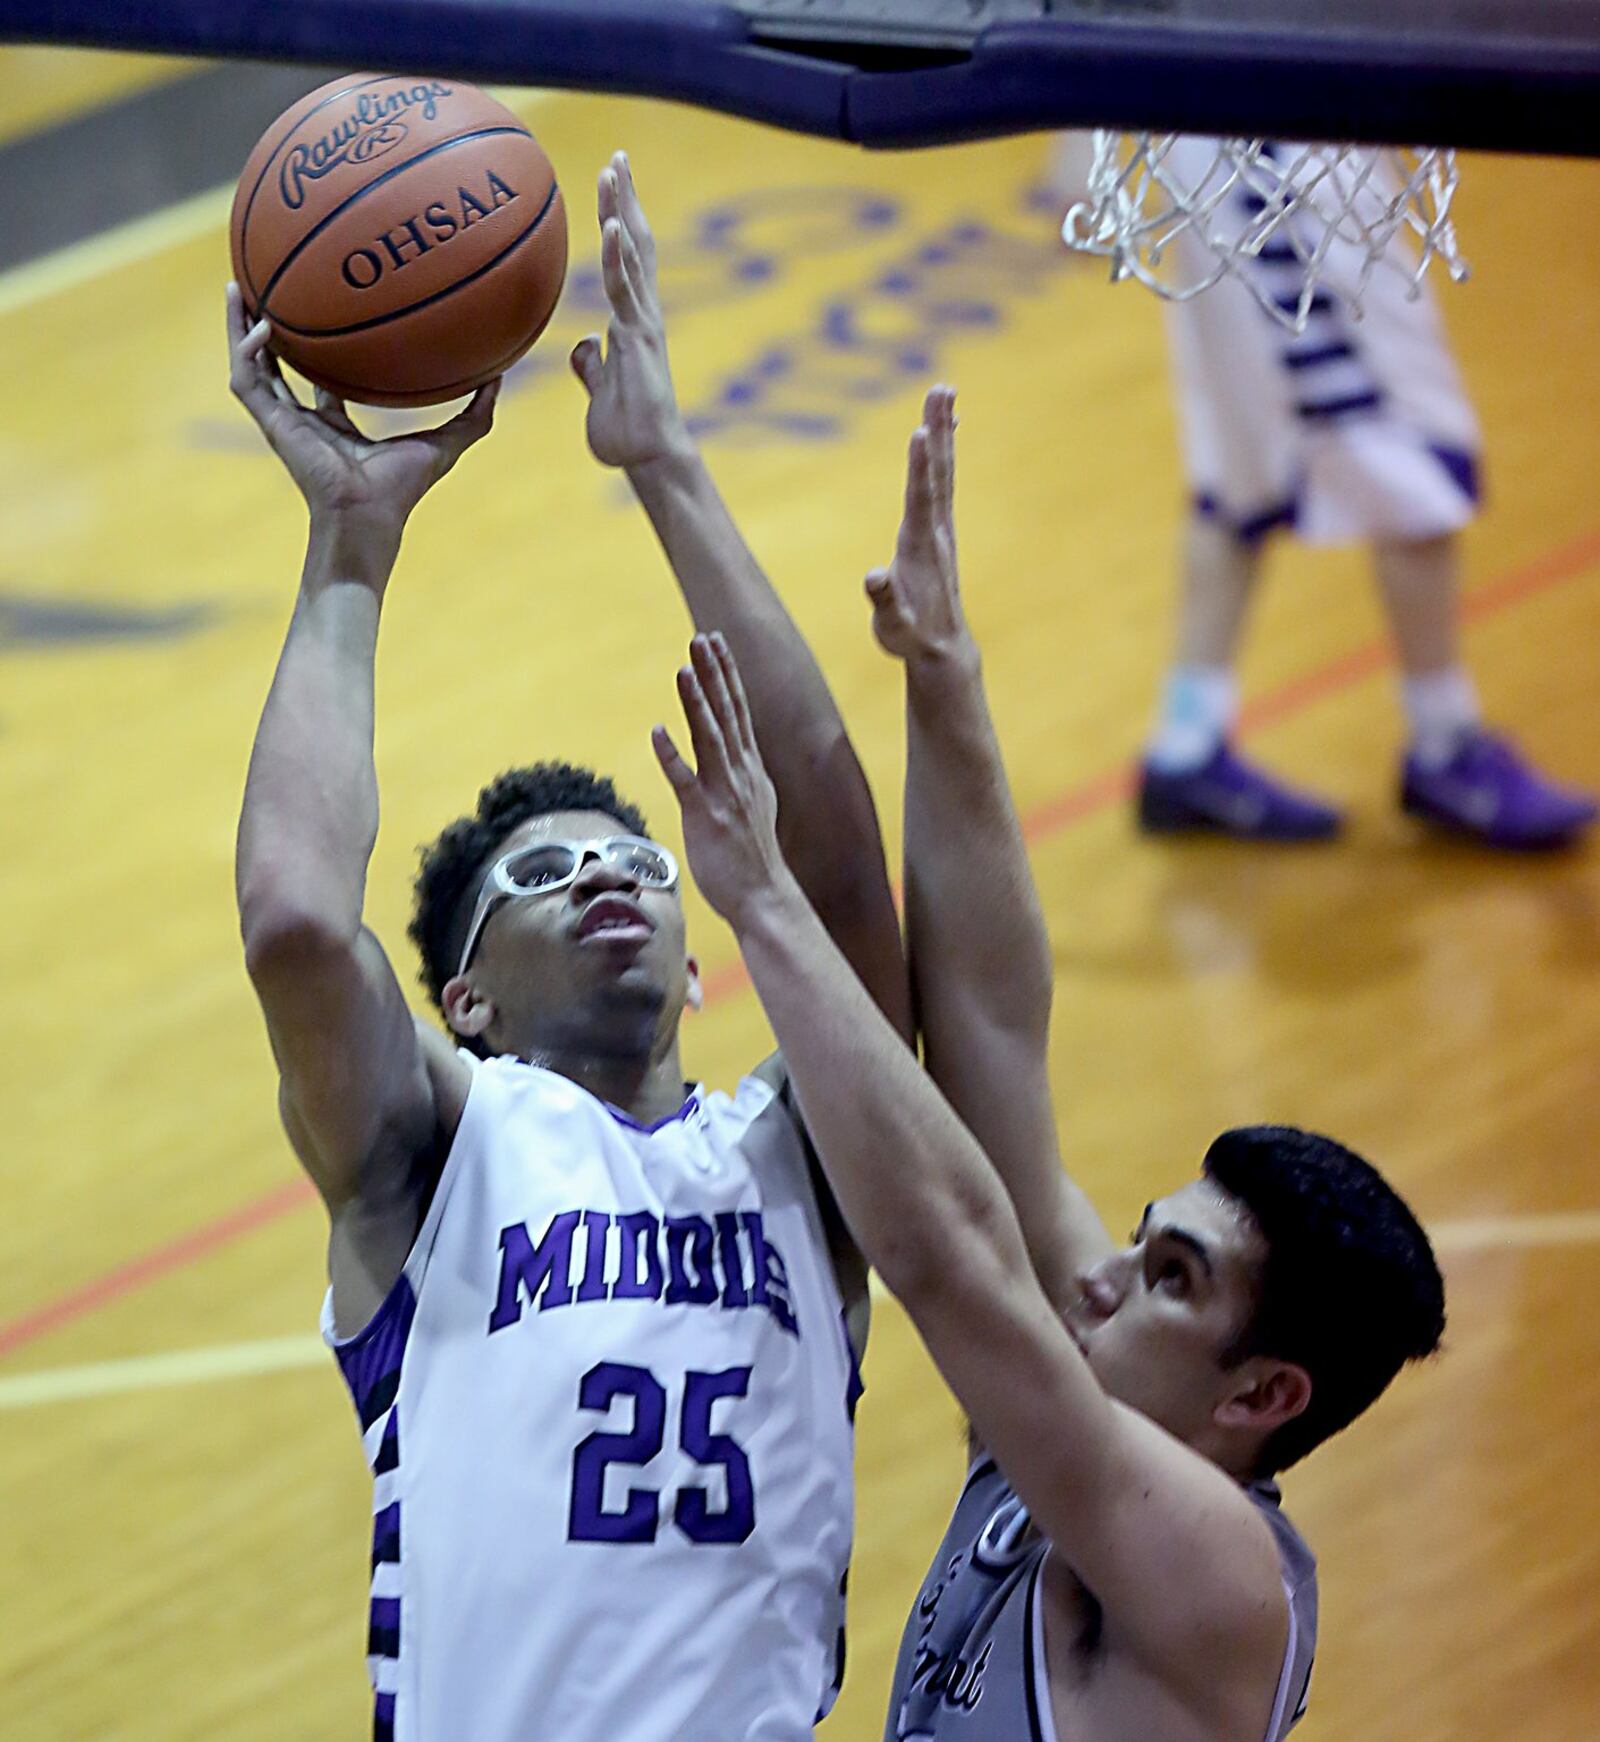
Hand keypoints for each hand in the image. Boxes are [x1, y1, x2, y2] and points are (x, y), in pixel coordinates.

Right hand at [226, 282, 498, 535]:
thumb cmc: (403, 490)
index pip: (323, 383)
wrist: (368, 517)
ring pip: (250, 364)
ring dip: (240, 327)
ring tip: (238, 284)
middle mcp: (305, 420)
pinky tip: (256, 319)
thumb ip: (475, 414)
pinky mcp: (271, 423)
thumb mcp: (448, 442)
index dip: (320, 352)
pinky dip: (245, 349)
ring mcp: (283, 421)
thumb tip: (499, 377)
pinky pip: (247, 379)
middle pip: (279, 365)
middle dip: (271, 328)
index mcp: (336, 426)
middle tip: (270, 287)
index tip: (323, 317)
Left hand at [570, 152, 691, 471]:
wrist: (647, 457)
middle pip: (636, 244)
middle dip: (627, 199)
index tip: (613, 183)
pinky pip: (626, 289)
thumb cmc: (625, 431)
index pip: (628, 260)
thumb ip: (593, 364)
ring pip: (633, 255)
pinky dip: (620, 255)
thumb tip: (583, 345)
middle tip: (618, 157)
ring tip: (614, 169)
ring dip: (622, 211)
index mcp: (632, 321)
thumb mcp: (600, 389)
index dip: (621, 221)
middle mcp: (642, 313)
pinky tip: (614, 224)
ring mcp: (643, 322)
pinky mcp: (639, 338)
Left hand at [653, 633, 790, 928]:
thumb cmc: (752, 858)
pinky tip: (657, 731)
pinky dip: (671, 755)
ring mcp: (724, 793)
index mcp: (750, 770)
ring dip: (696, 702)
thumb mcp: (752, 807)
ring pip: (709, 737)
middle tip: (700, 638)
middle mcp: (740, 774)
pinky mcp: (706, 815)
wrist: (764, 896)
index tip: (716, 644)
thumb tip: (734, 760)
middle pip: (725, 714)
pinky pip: (685, 781)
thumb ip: (741, 779)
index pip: (737, 712)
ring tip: (684, 669)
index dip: (726, 676)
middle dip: (713, 674)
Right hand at [865, 385, 972, 666]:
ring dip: (942, 430)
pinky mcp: (937, 530)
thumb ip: (884, 602)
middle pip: (937, 472)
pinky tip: (942, 432)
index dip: (920, 467)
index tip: (921, 431)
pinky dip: (941, 451)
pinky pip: (940, 481)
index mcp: (920, 548)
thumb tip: (874, 578)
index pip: (920, 500)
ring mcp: (939, 528)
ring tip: (944, 393)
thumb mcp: (892, 627)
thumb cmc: (910, 636)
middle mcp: (935, 530)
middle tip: (942, 389)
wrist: (941, 648)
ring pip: (942, 470)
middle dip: (937, 430)